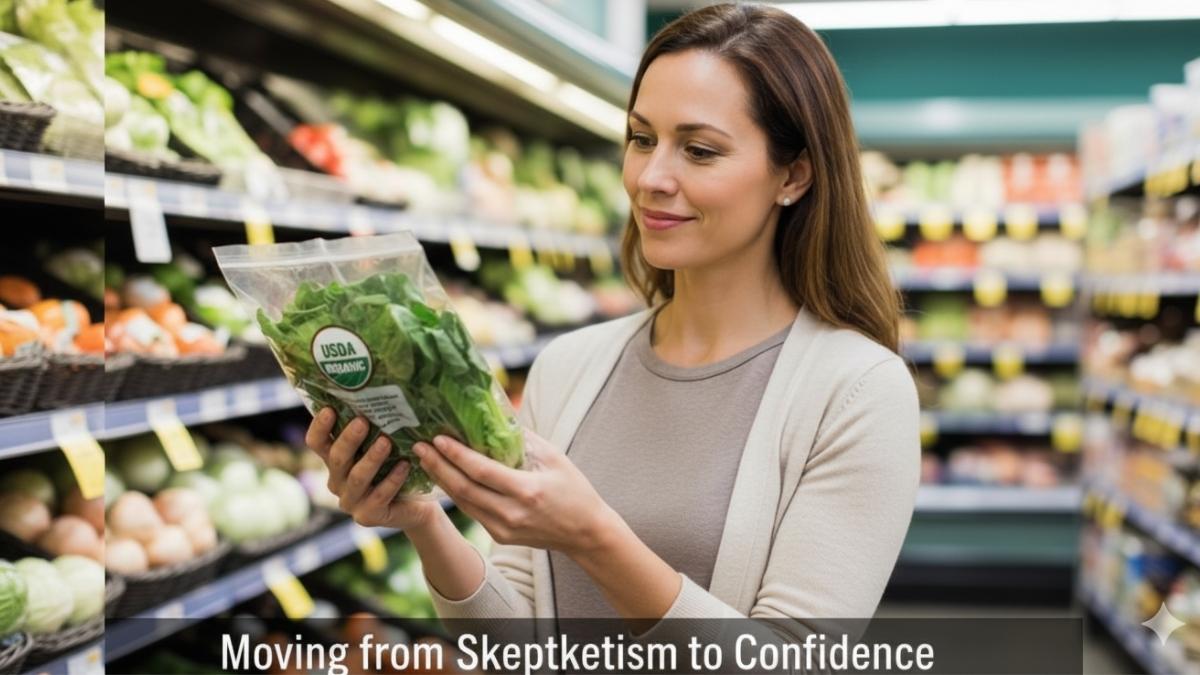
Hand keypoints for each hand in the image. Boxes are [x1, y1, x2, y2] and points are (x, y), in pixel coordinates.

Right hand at [305, 408, 441, 530]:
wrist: (416, 506)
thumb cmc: (397, 467)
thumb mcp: (382, 447)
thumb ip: (372, 430)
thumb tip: (375, 395)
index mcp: (335, 462)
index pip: (317, 443)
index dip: (319, 427)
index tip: (329, 408)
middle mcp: (337, 481)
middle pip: (336, 459)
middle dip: (348, 439)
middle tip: (362, 421)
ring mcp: (350, 502)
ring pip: (357, 478)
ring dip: (371, 459)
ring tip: (386, 442)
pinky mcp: (367, 516)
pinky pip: (379, 496)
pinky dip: (392, 479)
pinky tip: (404, 465)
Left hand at [413, 429, 617, 558]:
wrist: (585, 533)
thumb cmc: (574, 490)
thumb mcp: (555, 458)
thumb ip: (524, 439)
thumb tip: (498, 415)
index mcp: (527, 491)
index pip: (482, 471)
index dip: (456, 455)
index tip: (438, 439)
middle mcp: (511, 513)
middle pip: (464, 489)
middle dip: (438, 466)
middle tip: (419, 447)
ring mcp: (503, 528)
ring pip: (463, 502)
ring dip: (442, 480)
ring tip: (425, 459)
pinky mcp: (500, 535)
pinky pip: (472, 511)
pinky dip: (456, 493)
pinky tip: (446, 477)